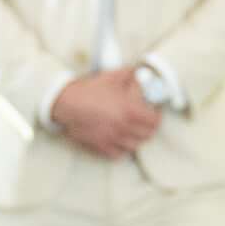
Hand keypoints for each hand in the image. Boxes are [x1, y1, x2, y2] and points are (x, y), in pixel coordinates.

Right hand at [47, 65, 162, 158]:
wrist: (66, 103)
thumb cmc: (89, 90)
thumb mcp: (111, 76)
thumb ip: (129, 73)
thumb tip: (139, 72)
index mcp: (129, 110)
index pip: (154, 122)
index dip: (158, 117)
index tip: (155, 112)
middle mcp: (123, 127)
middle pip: (147, 136)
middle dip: (149, 128)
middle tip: (146, 121)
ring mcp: (112, 138)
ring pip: (134, 146)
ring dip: (136, 139)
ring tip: (133, 130)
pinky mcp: (100, 145)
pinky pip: (117, 154)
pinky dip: (121, 149)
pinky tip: (120, 140)